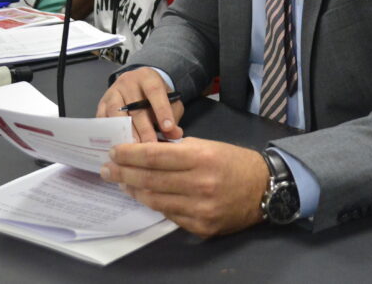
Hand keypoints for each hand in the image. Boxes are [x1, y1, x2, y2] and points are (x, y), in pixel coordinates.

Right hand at [97, 67, 183, 141]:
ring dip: (126, 132)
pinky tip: (119, 146)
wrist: (136, 85)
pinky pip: (103, 120)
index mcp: (147, 77)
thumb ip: (173, 117)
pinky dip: (110, 133)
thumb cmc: (155, 97)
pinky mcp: (102, 104)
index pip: (155, 91)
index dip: (161, 110)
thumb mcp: (169, 102)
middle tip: (150, 145)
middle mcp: (127, 82)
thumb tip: (175, 134)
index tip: (168, 128)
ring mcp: (112, 92)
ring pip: (117, 113)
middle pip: (135, 107)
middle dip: (144, 129)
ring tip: (134, 148)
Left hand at [101, 137, 268, 237]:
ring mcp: (200, 209)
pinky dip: (154, 204)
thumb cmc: (234, 162)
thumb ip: (178, 149)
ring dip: (134, 190)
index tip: (114, 152)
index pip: (154, 156)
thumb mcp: (208, 145)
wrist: (264, 189)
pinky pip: (169, 215)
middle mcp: (200, 184)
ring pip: (155, 200)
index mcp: (201, 158)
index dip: (130, 155)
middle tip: (107, 169)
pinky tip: (144, 196)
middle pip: (149, 179)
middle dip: (123, 173)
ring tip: (122, 183)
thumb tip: (145, 151)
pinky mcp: (201, 226)